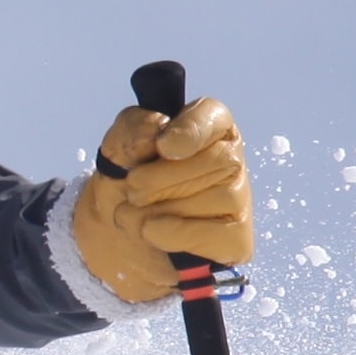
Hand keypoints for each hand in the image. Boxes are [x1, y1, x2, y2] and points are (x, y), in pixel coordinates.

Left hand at [69, 94, 253, 306]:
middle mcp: (230, 159)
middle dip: (162, 178)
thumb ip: (132, 130)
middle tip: (132, 188)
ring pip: (212, 199)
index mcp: (205, 127)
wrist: (118, 238)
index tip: (163, 146)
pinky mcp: (236, 238)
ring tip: (136, 211)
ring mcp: (238, 200)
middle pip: (217, 160)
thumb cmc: (126, 183)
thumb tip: (156, 131)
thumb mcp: (117, 149)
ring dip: (158, 209)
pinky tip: (151, 231)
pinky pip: (211, 234)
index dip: (191, 130)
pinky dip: (170, 234)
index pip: (214, 115)